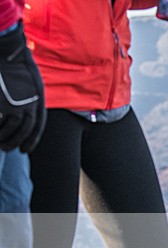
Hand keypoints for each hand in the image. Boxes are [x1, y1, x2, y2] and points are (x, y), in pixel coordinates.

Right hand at [0, 23, 45, 152]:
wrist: (8, 51)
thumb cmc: (18, 64)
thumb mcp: (33, 82)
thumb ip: (30, 98)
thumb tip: (25, 113)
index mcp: (38, 101)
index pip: (37, 127)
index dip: (31, 140)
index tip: (24, 150)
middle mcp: (28, 105)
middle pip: (23, 131)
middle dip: (15, 142)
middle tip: (7, 148)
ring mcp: (13, 104)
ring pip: (9, 128)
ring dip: (4, 138)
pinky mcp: (1, 103)